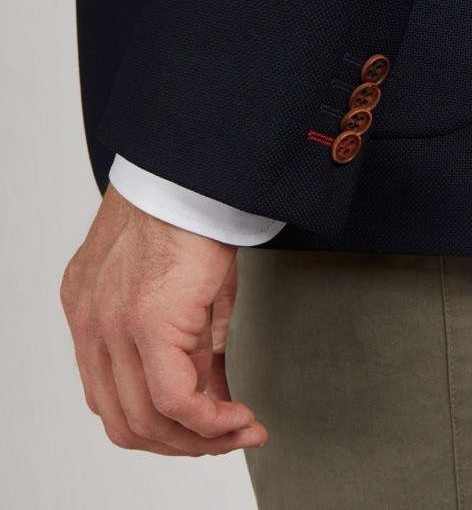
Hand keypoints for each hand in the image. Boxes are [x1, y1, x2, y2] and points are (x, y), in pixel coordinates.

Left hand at [60, 183, 266, 455]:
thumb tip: (212, 399)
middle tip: (224, 439)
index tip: (201, 429)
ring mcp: (110, 325)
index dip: (158, 426)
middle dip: (181, 443)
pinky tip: (238, 417)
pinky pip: (175, 399)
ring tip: (238, 431)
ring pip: (145, 420)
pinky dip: (211, 421)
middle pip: (123, 420)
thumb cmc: (188, 213)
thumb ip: (190, 348)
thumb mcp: (184, 290)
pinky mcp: (146, 322)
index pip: (110, 396)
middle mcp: (89, 322)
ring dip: (198, 439)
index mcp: (88, 310)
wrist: (193, 174)